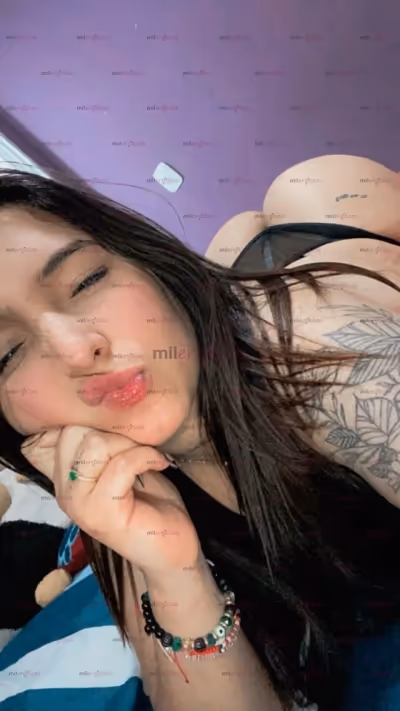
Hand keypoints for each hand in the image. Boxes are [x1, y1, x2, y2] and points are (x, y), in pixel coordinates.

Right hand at [21, 426, 200, 579]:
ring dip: (129, 445)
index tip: (124, 434)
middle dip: (113, 433)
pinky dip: (146, 457)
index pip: (62, 430)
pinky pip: (121, 464)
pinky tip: (161, 463)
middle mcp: (65, 492)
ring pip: (94, 445)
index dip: (95, 423)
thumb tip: (108, 409)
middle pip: (74, 433)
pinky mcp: (103, 514)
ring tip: (148, 458)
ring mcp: (80, 505)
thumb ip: (107, 444)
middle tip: (137, 449)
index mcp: (65, 478)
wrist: (172, 550)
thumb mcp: (124, 464)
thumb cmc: (151, 504)